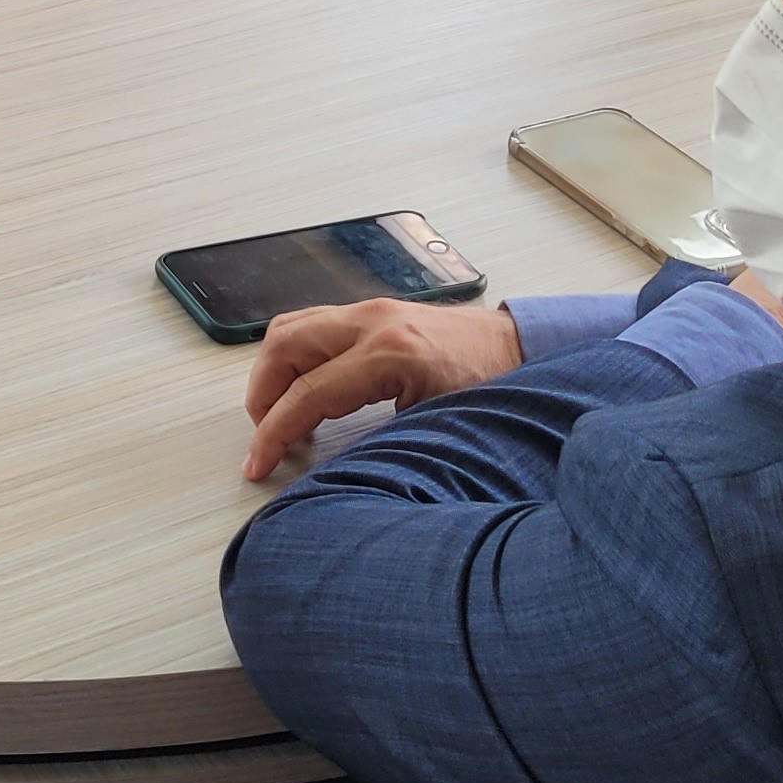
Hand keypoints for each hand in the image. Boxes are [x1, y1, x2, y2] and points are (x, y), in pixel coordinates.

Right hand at [240, 298, 525, 479]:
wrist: (524, 347)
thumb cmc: (495, 387)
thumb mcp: (438, 425)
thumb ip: (381, 441)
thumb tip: (333, 472)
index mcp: (390, 352)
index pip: (308, 392)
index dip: (274, 433)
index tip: (257, 464)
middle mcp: (373, 321)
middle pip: (285, 347)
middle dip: (262, 396)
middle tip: (266, 438)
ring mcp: (371, 310)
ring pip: (291, 328)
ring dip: (274, 373)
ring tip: (281, 417)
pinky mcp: (374, 312)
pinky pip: (312, 325)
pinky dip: (295, 358)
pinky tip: (307, 393)